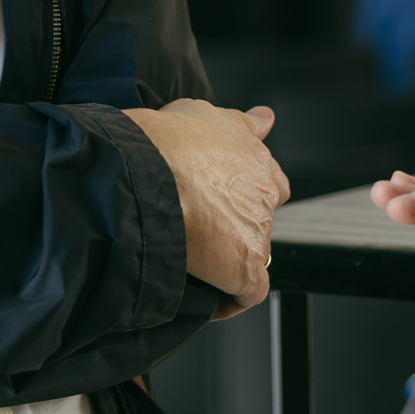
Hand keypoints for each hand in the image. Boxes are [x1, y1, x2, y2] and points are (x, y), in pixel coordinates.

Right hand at [123, 101, 289, 318]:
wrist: (144, 172)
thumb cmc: (162, 141)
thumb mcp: (202, 113)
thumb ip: (239, 121)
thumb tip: (264, 118)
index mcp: (255, 158)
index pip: (270, 180)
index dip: (247, 192)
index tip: (225, 199)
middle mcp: (264, 191)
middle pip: (260, 217)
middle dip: (236, 224)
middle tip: (200, 227)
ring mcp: (257, 229)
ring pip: (251, 252)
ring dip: (226, 257)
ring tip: (190, 258)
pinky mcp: (245, 265)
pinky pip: (248, 292)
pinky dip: (229, 300)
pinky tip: (206, 299)